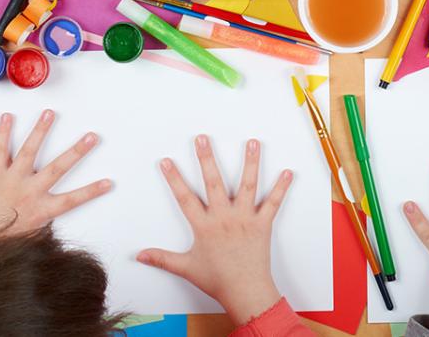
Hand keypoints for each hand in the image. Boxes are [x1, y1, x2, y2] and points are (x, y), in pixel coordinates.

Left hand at [0, 110, 110, 241]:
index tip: (108, 182)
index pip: (72, 200)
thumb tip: (51, 217)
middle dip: (77, 151)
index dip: (91, 191)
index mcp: (40, 210)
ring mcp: (11, 180)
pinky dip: (3, 132)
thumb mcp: (27, 236)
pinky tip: (7, 117)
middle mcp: (29, 192)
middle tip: (92, 137)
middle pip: (58, 168)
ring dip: (41, 131)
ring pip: (29, 151)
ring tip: (50, 114)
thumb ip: (40, 223)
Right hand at [138, 135, 292, 324]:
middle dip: (206, 158)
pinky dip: (281, 188)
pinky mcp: (262, 224)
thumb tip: (140, 255)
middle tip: (202, 138)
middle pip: (213, 182)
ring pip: (247, 185)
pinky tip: (288, 172)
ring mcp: (244, 219)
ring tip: (251, 142)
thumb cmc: (217, 280)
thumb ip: (162, 259)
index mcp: (204, 226)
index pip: (184, 197)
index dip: (174, 178)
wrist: (245, 291)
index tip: (166, 161)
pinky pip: (273, 203)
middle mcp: (223, 217)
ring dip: (250, 162)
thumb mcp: (186, 268)